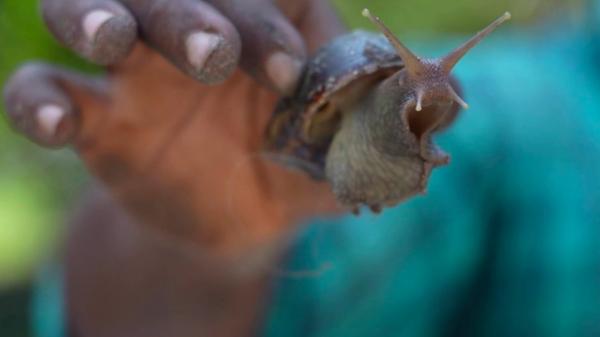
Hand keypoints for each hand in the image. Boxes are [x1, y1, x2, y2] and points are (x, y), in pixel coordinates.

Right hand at [3, 0, 345, 258]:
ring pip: (89, 8)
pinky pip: (40, 90)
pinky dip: (37, 100)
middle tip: (214, 55)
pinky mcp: (95, 120)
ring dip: (94, 13)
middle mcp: (193, 28)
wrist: (246, 216)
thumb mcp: (341, 151)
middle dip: (190, 14)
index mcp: (262, 23)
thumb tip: (436, 113)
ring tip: (110, 38)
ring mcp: (134, 70)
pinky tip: (57, 123)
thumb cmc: (297, 167)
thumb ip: (376, 130)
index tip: (286, 70)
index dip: (266, 12)